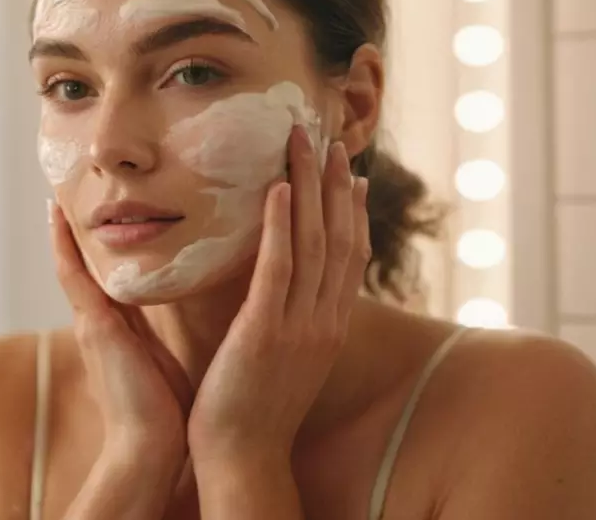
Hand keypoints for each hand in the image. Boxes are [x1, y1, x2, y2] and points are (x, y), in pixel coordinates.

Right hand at [49, 201, 193, 461]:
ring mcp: (91, 322)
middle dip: (75, 232)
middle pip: (82, 266)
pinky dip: (64, 246)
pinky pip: (74, 276)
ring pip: (74, 264)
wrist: (151, 445)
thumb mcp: (162, 352)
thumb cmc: (166, 406)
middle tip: (69, 191)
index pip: (105, 277)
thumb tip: (183, 300)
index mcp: (116, 327)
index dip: (98, 247)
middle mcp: (98, 320)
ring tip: (58, 191)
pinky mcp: (94, 326)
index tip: (99, 214)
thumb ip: (162, 326)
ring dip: (64, 230)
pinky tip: (56, 215)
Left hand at [187, 125, 370, 463]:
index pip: (351, 257)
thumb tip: (286, 288)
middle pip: (339, 238)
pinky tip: (280, 189)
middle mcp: (325, 320)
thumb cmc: (254, 408)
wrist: (242, 457)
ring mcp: (300, 326)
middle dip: (336, 185)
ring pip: (314, 242)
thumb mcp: (286, 358)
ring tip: (305, 143)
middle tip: (332, 139)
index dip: (354, 211)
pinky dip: (282, 225)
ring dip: (311, 188)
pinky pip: (278, 268)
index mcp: (331, 326)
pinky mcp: (265, 331)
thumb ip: (292, 318)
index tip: (352, 173)